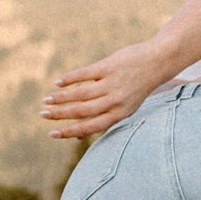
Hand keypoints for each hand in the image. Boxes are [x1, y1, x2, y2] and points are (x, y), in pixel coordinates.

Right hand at [40, 41, 171, 138]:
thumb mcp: (125, 107)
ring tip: (47, 100)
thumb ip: (103, 120)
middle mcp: (115, 101)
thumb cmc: (137, 87)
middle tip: (43, 115)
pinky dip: (70, 79)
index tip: (52, 134)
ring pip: (82, 94)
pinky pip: (85, 74)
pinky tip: (57, 82)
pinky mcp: (109, 66)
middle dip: (60, 114)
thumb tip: (79, 137)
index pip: (90, 126)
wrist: (157, 62)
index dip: (70, 131)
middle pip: (82, 111)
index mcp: (119, 114)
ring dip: (61, 97)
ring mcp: (112, 83)